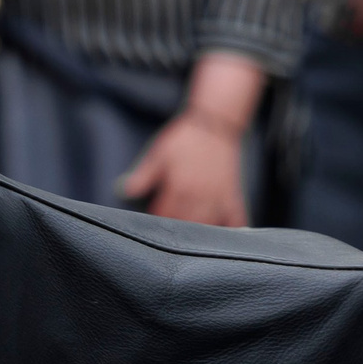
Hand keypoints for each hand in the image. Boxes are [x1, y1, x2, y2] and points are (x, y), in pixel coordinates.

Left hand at [118, 112, 247, 225]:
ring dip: (198, 235)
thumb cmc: (185, 137)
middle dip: (175, 232)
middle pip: (186, 225)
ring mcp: (218, 197)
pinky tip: (226, 238)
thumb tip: (126, 192)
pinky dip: (232, 229)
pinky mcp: (232, 193)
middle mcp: (199, 196)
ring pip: (208, 226)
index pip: (165, 216)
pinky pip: (236, 217)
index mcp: (179, 188)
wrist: (216, 122)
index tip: (151, 223)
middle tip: (168, 235)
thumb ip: (144, 176)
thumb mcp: (159, 154)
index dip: (156, 221)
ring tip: (189, 241)